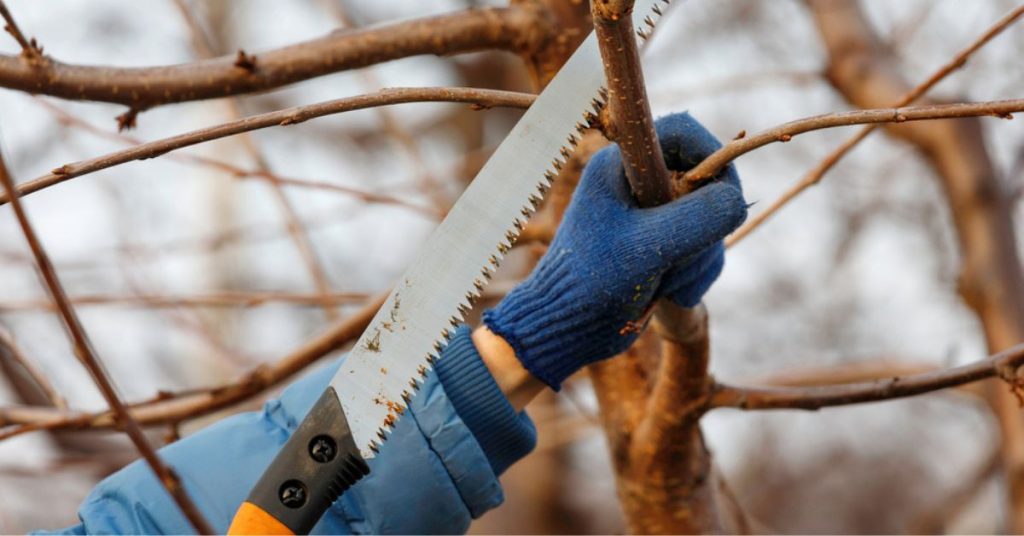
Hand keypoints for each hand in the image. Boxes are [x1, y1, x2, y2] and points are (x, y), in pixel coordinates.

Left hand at [483, 112, 746, 388]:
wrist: (566, 327)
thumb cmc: (592, 281)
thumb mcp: (648, 247)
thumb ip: (697, 218)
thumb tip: (736, 201)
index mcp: (622, 165)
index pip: (683, 132)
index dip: (714, 154)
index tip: (725, 193)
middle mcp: (639, 183)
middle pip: (706, 183)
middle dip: (705, 227)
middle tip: (680, 257)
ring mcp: (652, 216)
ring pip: (709, 221)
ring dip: (700, 258)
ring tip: (666, 283)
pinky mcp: (662, 246)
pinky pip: (704, 249)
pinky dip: (695, 274)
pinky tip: (671, 293)